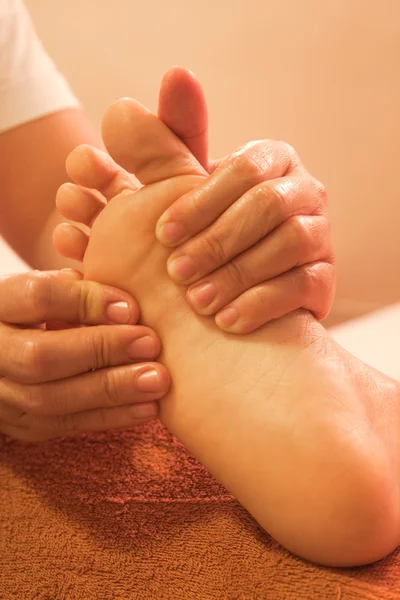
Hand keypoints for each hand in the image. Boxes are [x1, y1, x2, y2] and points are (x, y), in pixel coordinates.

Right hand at [0, 269, 168, 441]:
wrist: (11, 350)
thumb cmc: (46, 308)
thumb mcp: (52, 285)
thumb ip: (78, 283)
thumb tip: (120, 301)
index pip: (36, 297)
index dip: (85, 301)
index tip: (132, 307)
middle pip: (39, 356)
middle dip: (101, 350)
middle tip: (151, 344)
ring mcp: (0, 393)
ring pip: (50, 400)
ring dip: (112, 391)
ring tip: (157, 380)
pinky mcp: (20, 424)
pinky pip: (63, 425)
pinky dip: (109, 418)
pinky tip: (147, 408)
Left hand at [53, 67, 334, 332]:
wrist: (240, 286)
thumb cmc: (205, 230)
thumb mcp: (179, 191)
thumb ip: (154, 152)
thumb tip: (121, 108)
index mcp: (271, 160)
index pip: (244, 169)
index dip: (201, 202)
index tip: (161, 234)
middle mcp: (303, 190)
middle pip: (270, 204)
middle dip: (219, 239)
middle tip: (176, 272)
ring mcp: (320, 234)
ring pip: (291, 242)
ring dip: (239, 273)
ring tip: (198, 302)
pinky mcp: (325, 277)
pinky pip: (304, 284)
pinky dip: (262, 303)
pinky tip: (226, 321)